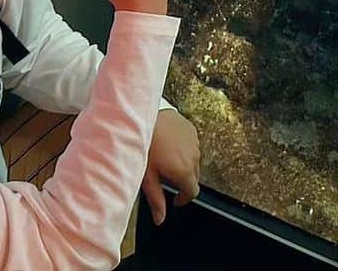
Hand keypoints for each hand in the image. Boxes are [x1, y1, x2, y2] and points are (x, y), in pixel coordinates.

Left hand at [142, 109, 200, 224]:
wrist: (143, 117)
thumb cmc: (144, 147)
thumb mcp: (147, 177)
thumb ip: (156, 200)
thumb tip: (160, 220)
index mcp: (184, 171)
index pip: (193, 192)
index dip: (184, 198)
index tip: (175, 199)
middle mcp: (193, 157)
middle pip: (193, 177)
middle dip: (182, 181)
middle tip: (165, 178)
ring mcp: (194, 142)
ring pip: (193, 160)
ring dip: (183, 164)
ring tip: (165, 160)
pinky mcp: (191, 130)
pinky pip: (191, 145)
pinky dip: (184, 149)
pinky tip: (169, 145)